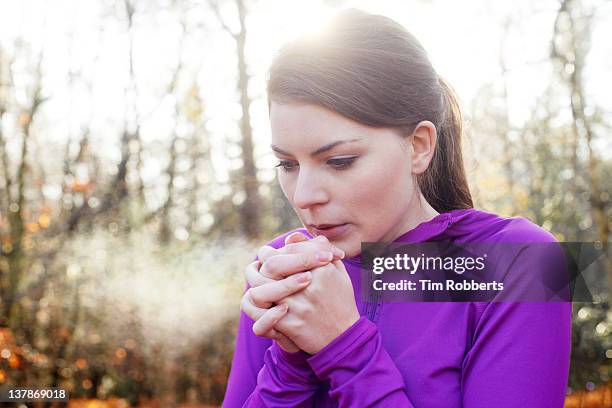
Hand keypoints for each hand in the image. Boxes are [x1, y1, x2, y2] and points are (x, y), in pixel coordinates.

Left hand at [242, 232, 344, 351]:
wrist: (345, 336)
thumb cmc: (340, 300)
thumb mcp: (337, 271)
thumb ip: (318, 250)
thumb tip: (293, 237)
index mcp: (322, 268)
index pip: (290, 249)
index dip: (280, 249)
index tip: (277, 252)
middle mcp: (309, 284)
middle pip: (271, 264)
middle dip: (263, 262)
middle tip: (262, 263)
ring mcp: (298, 305)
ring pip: (261, 289)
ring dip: (256, 285)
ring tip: (259, 282)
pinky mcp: (291, 325)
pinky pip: (264, 315)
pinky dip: (261, 309)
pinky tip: (265, 304)